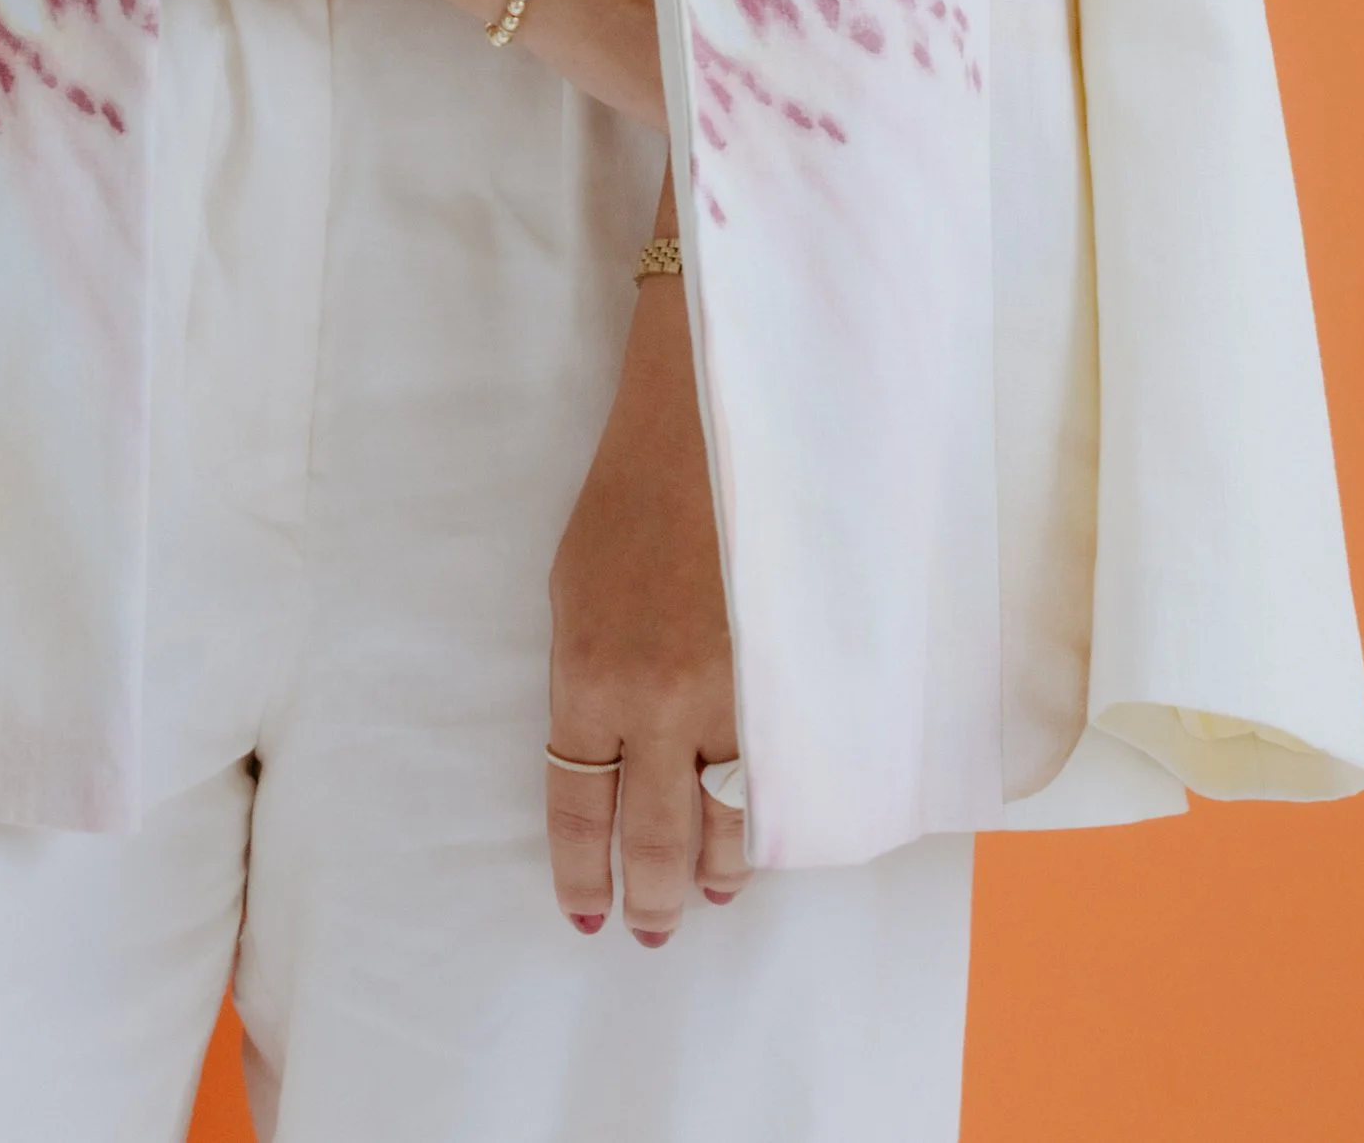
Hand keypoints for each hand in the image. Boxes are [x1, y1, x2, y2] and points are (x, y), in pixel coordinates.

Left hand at [545, 239, 747, 942]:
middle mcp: (661, 703)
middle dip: (650, 899)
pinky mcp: (790, 680)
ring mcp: (734, 694)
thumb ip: (586, 687)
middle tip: (651, 931)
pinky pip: (783, 777)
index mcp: (590, 677)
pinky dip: (770, 818)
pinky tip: (764, 839)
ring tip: (708, 895)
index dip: (581, 875)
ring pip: (729, 823)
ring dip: (717, 872)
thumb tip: (599, 766)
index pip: (579, 809)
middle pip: (656, 840)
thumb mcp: (572, 594)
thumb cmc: (626, 502)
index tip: (583, 915)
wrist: (709, 431)